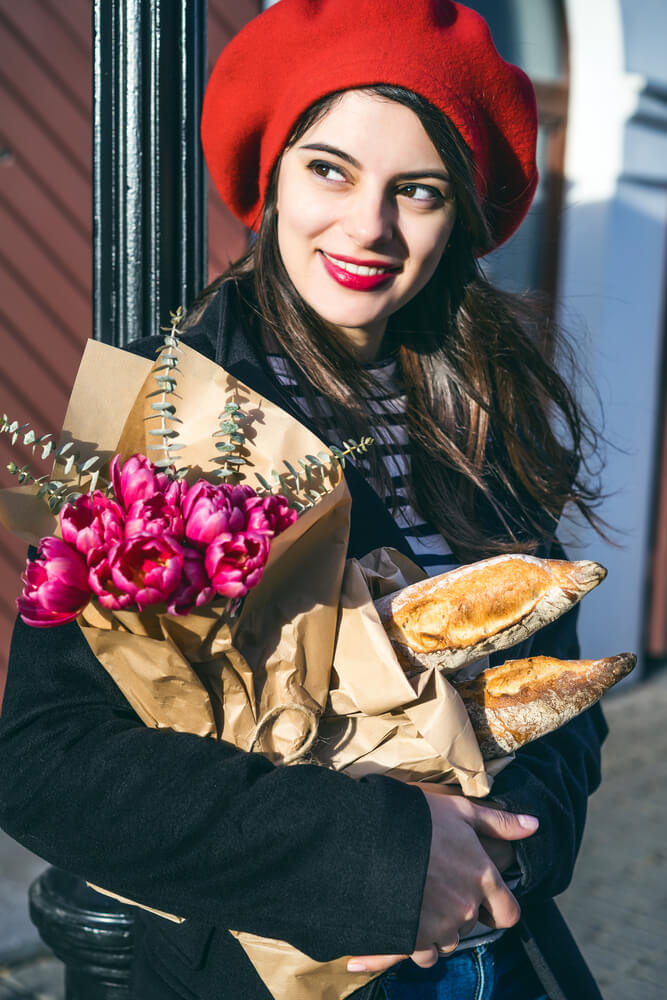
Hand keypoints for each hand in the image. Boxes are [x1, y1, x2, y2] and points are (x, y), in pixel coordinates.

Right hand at [346, 786, 536, 973]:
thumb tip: (535, 826)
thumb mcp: (459, 811)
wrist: (368, 839)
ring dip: (438, 927)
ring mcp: (439, 927)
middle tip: (436, 884)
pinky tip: (406, 918)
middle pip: (472, 924)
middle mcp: (466, 908)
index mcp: (482, 877)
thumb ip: (498, 823)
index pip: (508, 913)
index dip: (496, 907)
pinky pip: (425, 955)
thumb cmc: (417, 820)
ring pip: (448, 940)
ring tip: (418, 898)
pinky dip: (418, 943)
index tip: (480, 896)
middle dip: (458, 910)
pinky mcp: (413, 940)